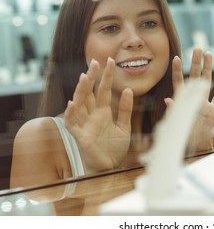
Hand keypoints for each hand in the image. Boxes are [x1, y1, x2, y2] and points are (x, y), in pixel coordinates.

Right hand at [64, 57, 132, 172]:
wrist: (111, 167)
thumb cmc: (115, 148)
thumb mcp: (124, 127)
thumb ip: (125, 110)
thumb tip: (128, 89)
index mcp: (103, 112)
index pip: (103, 90)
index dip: (106, 77)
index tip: (110, 61)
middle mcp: (92, 116)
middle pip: (90, 93)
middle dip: (92, 78)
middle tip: (96, 61)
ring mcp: (85, 125)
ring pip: (80, 104)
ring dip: (81, 91)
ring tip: (85, 77)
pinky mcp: (80, 136)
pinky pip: (72, 124)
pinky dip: (71, 114)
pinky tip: (72, 103)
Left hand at [166, 48, 213, 152]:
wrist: (196, 146)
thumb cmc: (184, 135)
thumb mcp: (177, 122)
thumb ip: (174, 110)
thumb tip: (167, 99)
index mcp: (183, 101)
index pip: (179, 82)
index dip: (177, 70)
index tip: (176, 58)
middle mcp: (193, 98)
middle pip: (194, 76)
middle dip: (195, 62)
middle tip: (197, 48)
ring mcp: (204, 102)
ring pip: (207, 81)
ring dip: (208, 68)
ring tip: (209, 54)